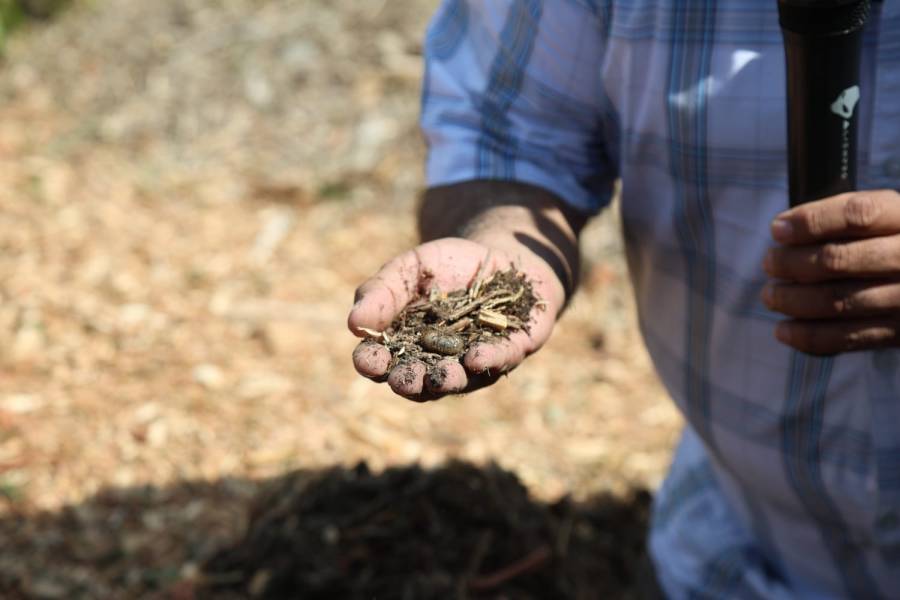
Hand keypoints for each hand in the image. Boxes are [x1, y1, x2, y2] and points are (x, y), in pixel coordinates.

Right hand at [348, 237, 564, 400]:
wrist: (500, 253)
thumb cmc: (446, 265)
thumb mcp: (409, 268)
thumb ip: (381, 292)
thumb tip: (353, 324)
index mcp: (404, 345)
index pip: (381, 361)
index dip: (372, 363)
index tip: (367, 359)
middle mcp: (436, 362)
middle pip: (418, 382)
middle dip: (410, 382)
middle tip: (404, 380)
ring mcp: (474, 362)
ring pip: (459, 380)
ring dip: (449, 380)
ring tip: (442, 376)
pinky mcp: (511, 351)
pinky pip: (501, 360)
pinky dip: (489, 360)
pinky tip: (477, 357)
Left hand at [762, 190, 899, 354]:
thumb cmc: (887, 242)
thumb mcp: (878, 218)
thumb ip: (838, 217)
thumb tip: (782, 229)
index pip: (856, 214)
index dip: (810, 221)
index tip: (777, 230)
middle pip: (837, 259)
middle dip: (791, 263)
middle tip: (769, 263)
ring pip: (836, 300)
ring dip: (791, 300)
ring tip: (770, 295)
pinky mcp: (899, 332)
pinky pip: (845, 338)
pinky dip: (806, 336)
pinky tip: (783, 330)